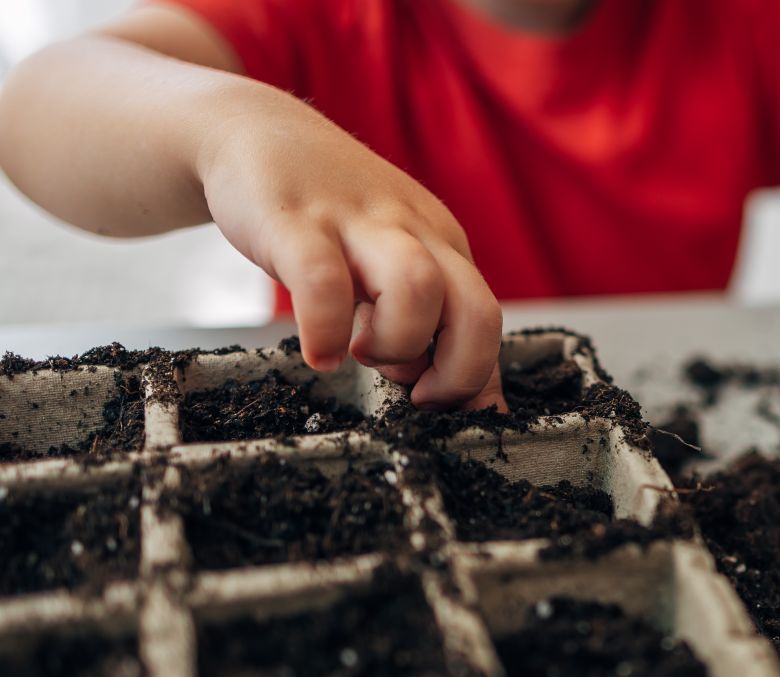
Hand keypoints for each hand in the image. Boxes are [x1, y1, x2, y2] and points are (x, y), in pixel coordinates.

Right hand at [198, 95, 505, 410]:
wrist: (254, 130)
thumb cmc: (328, 215)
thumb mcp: (392, 261)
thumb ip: (430, 322)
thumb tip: (477, 402)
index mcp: (443, 245)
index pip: (488, 322)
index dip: (473, 378)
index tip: (441, 406)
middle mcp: (414, 231)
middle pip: (478, 310)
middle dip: (459, 370)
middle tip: (414, 391)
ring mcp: (357, 221)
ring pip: (417, 289)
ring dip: (397, 342)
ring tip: (361, 352)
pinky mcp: (295, 220)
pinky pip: (324, 282)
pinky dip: (326, 330)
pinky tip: (318, 353)